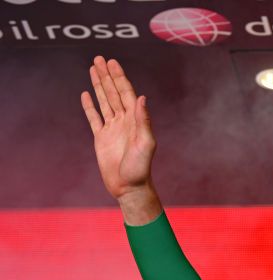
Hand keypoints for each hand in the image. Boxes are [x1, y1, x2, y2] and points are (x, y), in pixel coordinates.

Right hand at [81, 56, 156, 200]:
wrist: (129, 187)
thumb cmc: (140, 168)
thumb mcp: (145, 143)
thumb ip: (143, 121)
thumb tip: (141, 98)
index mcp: (135, 121)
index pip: (126, 93)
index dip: (119, 78)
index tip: (112, 63)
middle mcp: (124, 122)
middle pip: (113, 93)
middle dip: (107, 76)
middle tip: (100, 58)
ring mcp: (112, 129)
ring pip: (103, 101)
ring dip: (98, 85)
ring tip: (93, 69)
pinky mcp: (101, 138)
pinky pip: (94, 118)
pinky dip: (89, 106)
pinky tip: (86, 94)